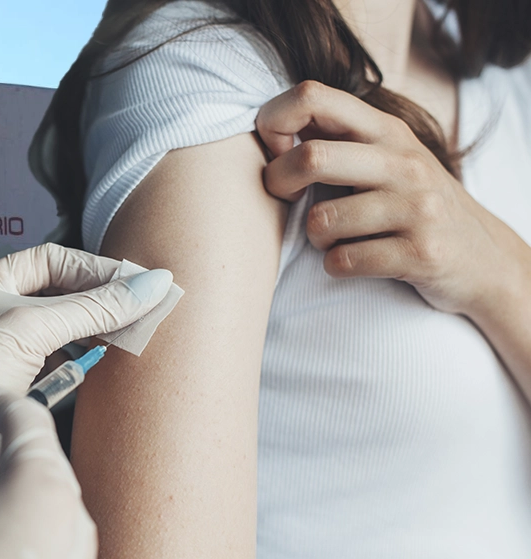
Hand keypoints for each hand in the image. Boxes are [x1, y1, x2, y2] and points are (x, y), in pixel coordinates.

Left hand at [0, 243, 172, 526]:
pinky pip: (54, 365)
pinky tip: (104, 363)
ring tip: (130, 334)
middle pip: (58, 296)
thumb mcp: (32, 329)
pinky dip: (80, 363)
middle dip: (98, 301)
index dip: (92, 269)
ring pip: (59, 332)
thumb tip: (152, 285)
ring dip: (93, 332)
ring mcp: (0, 352)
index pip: (49, 261)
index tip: (132, 282)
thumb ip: (93, 308)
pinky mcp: (11, 387)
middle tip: (140, 307)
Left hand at [257, 80, 520, 315]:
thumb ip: (338, 138)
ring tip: (333, 238)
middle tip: (286, 199)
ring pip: (322, 221)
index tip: (277, 153)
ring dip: (314, 238)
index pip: (311, 96)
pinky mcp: (422, 253)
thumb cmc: (413, 206)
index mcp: (386, 130)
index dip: (274, 123)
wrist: (483, 260)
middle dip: (278, 184)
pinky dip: (335, 266)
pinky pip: (344, 262)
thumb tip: (270, 128)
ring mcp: (417, 206)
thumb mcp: (386, 159)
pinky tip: (353, 262)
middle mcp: (404, 161)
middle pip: (311, 157)